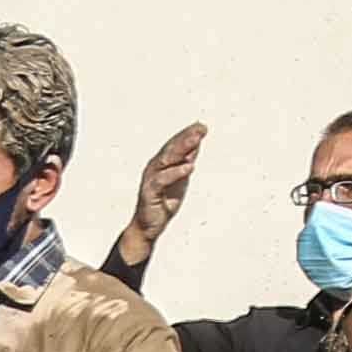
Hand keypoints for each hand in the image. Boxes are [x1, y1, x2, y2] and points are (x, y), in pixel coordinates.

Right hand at [111, 121, 205, 269]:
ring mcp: (151, 179)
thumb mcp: (180, 178)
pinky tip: (189, 167)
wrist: (149, 226)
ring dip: (182, 149)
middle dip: (186, 137)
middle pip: (172, 149)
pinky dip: (176, 173)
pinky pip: (163, 180)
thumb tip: (196, 143)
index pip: (175, 145)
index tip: (202, 126)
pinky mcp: (150, 192)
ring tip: (196, 140)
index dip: (188, 134)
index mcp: (162, 163)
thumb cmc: (164, 200)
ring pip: (166, 160)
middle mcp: (155, 167)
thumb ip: (185, 161)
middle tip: (201, 128)